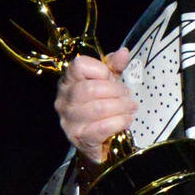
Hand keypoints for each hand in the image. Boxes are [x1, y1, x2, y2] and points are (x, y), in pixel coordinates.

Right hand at [54, 46, 136, 165]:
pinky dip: (119, 122)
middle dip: (117, 92)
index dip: (101, 70)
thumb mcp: (108, 83)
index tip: (113, 78)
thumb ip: (114, 67)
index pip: (79, 65)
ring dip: (121, 107)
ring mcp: (69, 120)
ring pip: (98, 108)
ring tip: (130, 108)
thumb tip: (123, 52)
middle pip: (91, 88)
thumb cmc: (102, 107)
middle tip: (129, 97)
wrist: (98, 142)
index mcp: (68, 82)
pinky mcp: (79, 138)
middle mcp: (63, 100)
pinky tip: (127, 120)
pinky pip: (101, 128)